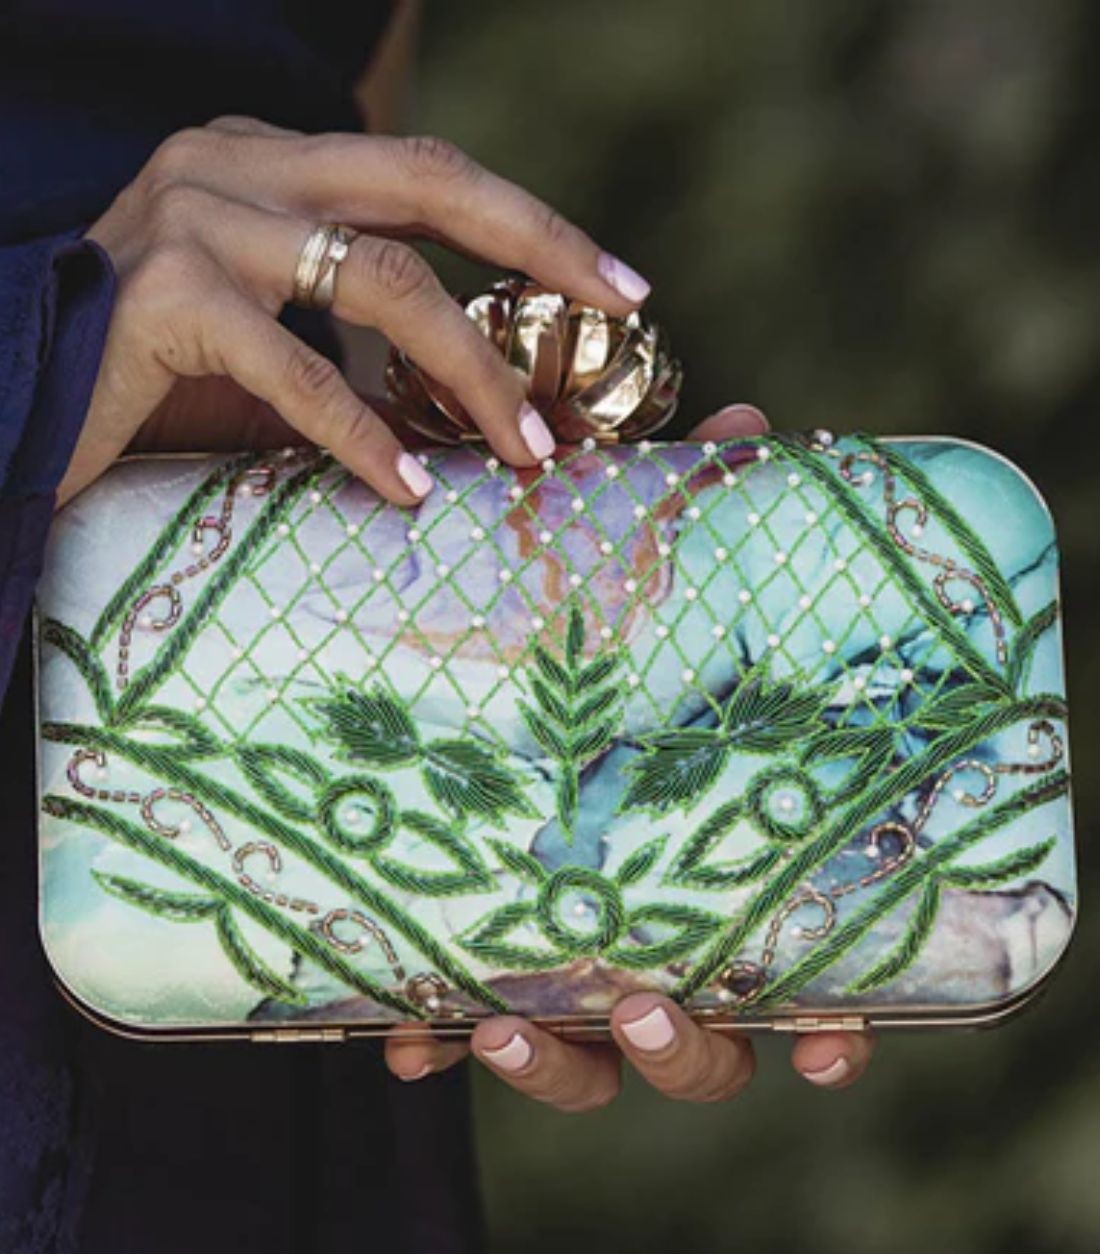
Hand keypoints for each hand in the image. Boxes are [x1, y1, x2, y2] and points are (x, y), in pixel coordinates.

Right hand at [62, 118, 651, 504]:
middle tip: (618, 307)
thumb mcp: (273, 351)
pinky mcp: (163, 298)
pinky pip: (298, 368)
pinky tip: (408, 491)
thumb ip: (362, 348)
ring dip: (471, 372)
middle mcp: (233, 163)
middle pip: (425, 181)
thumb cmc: (147, 393)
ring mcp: (195, 217)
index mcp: (268, 165)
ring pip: (382, 278)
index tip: (616, 283)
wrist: (18, 417)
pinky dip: (363, 436)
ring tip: (524, 451)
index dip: (529, 223)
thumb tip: (488, 407)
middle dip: (539, 245)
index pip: (423, 173)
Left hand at [385, 402, 875, 1107]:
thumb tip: (749, 426)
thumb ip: (689, 534)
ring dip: (557, 1067)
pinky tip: (406, 1039)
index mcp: (725, 880)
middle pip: (705, 1051)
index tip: (830, 1042)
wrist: (470, 698)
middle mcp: (663, 947)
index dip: (832, 1027)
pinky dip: (438, 1044)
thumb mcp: (638, 609)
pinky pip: (468, 1041)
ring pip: (592, 1071)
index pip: (807, 978)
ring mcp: (570, 977)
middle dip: (683, 1048)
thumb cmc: (595, 671)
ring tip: (501, 1028)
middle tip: (642, 999)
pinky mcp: (482, 974)